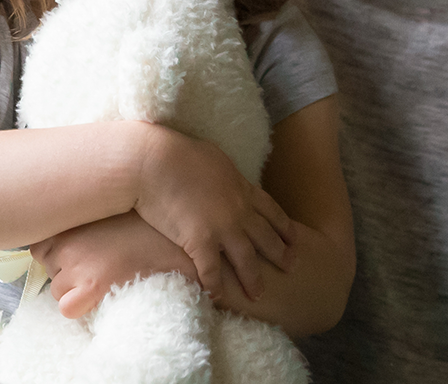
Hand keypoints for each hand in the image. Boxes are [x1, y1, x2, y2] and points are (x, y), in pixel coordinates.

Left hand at [32, 212, 195, 318]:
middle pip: (49, 265)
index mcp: (76, 215)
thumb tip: (73, 231)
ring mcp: (78, 262)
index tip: (80, 251)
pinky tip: (100, 299)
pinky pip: (67, 307)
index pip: (42, 240)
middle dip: (67, 269)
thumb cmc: (155, 224)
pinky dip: (79, 308)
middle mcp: (70, 237)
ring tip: (105, 281)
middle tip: (98, 266)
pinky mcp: (91, 286)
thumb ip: (93, 217)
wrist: (183, 243)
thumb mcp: (118, 208)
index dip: (59, 249)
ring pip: (57, 289)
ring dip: (74, 289)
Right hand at [134, 128, 294, 301]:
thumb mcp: (213, 157)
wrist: (152, 160)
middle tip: (291, 267)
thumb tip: (225, 175)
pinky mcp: (199, 241)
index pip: (270, 210)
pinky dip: (216, 286)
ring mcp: (221, 227)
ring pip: (246, 259)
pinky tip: (217, 296)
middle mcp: (238, 210)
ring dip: (253, 279)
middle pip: (265, 237)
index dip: (284, 226)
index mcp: (241, 187)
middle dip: (280, 254)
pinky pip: (212, 271)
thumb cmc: (175, 152)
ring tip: (258, 295)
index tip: (295, 238)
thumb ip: (225, 172)